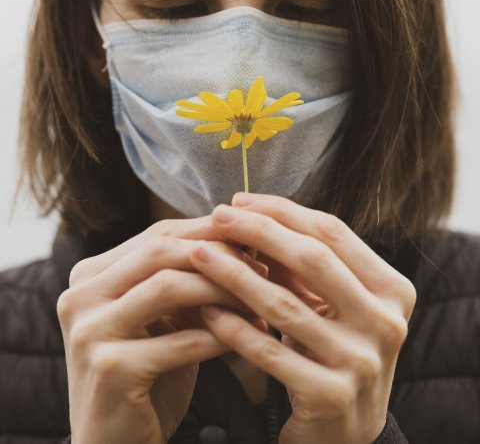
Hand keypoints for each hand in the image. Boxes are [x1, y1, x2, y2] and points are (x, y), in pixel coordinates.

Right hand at [57, 217, 267, 443]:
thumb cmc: (147, 374)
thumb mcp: (161, 317)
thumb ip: (184, 278)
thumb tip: (243, 237)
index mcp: (90, 275)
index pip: (157, 235)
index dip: (207, 232)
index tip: (251, 238)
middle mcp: (80, 296)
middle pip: (159, 251)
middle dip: (216, 255)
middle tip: (260, 266)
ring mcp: (89, 331)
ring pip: (167, 287)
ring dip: (221, 290)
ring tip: (259, 300)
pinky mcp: (110, 369)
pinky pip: (179, 342)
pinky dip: (220, 335)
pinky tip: (250, 336)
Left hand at [188, 193, 416, 443]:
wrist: (347, 433)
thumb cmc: (334, 351)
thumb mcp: (334, 305)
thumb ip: (304, 265)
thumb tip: (249, 216)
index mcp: (392, 289)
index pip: (333, 232)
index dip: (284, 211)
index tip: (241, 200)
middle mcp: (386, 323)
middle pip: (312, 259)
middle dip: (259, 231)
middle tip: (218, 216)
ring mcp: (361, 362)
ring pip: (284, 304)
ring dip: (234, 275)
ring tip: (199, 256)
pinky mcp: (330, 397)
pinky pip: (270, 353)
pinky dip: (235, 329)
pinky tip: (206, 310)